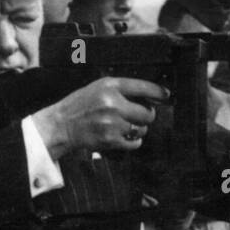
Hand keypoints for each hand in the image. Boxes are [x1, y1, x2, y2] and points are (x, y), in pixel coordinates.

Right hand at [32, 77, 167, 155]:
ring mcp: (112, 123)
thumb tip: (149, 96)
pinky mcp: (111, 140)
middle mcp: (113, 103)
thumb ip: (121, 90)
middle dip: (147, 115)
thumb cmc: (81, 105)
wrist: (62, 124)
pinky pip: (135, 143)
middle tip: (140, 115)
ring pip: (142, 129)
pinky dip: (134, 141)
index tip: (166, 95)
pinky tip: (125, 136)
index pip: (143, 87)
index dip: (158, 92)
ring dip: (139, 129)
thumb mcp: (99, 88)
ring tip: (126, 126)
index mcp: (110, 86)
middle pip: (147, 113)